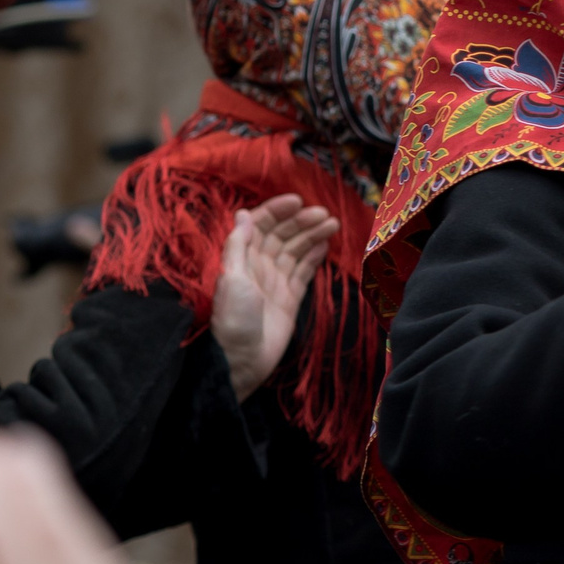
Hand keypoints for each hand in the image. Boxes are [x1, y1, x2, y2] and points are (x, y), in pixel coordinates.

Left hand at [212, 193, 337, 400]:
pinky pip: (304, 271)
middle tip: (324, 215)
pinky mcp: (290, 298)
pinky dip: (314, 256)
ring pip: (296, 250)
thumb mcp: (231, 278)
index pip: (261, 225)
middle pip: (282, 235)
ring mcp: (276, 281)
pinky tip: (325, 244)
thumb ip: (238, 245)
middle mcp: (259, 266)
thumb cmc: (233, 319)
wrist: (242, 361)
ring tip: (332, 224)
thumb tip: (243, 212)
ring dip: (312, 235)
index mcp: (243, 258)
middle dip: (302, 222)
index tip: (298, 201)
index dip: (278, 211)